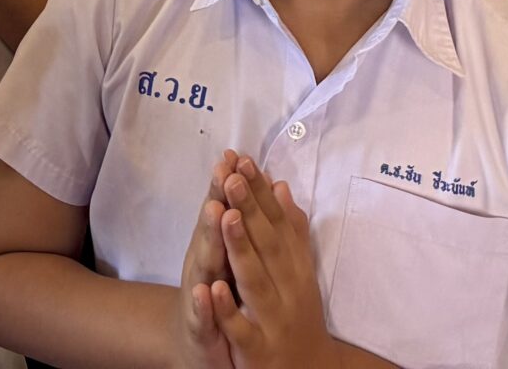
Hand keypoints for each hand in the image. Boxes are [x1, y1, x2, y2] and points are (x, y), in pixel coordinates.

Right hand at [175, 155, 239, 368]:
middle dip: (218, 197)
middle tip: (224, 171)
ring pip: (205, 263)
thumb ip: (243, 221)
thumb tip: (265, 183)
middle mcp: (205, 262)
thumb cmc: (218, 293)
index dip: (229, 182)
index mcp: (218, 246)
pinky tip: (204, 291)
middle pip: (212, 227)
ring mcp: (199, 292)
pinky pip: (202, 314)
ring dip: (209, 236)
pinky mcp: (199, 326)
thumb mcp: (232, 255)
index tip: (235, 153)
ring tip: (215, 210)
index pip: (225, 209)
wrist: (196, 346)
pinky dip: (203, 303)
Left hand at [213, 162, 333, 368]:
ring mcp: (273, 319)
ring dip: (240, 248)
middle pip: (267, 245)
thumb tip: (280, 185)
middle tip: (231, 175)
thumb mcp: (296, 270)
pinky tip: (211, 289)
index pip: (277, 223)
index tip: (244, 159)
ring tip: (225, 216)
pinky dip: (227, 310)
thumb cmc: (294, 313)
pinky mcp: (256, 348)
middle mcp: (287, 289)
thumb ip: (289, 230)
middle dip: (248, 209)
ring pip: (254, 281)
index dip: (260, 192)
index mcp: (294, 268)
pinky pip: (240, 328)